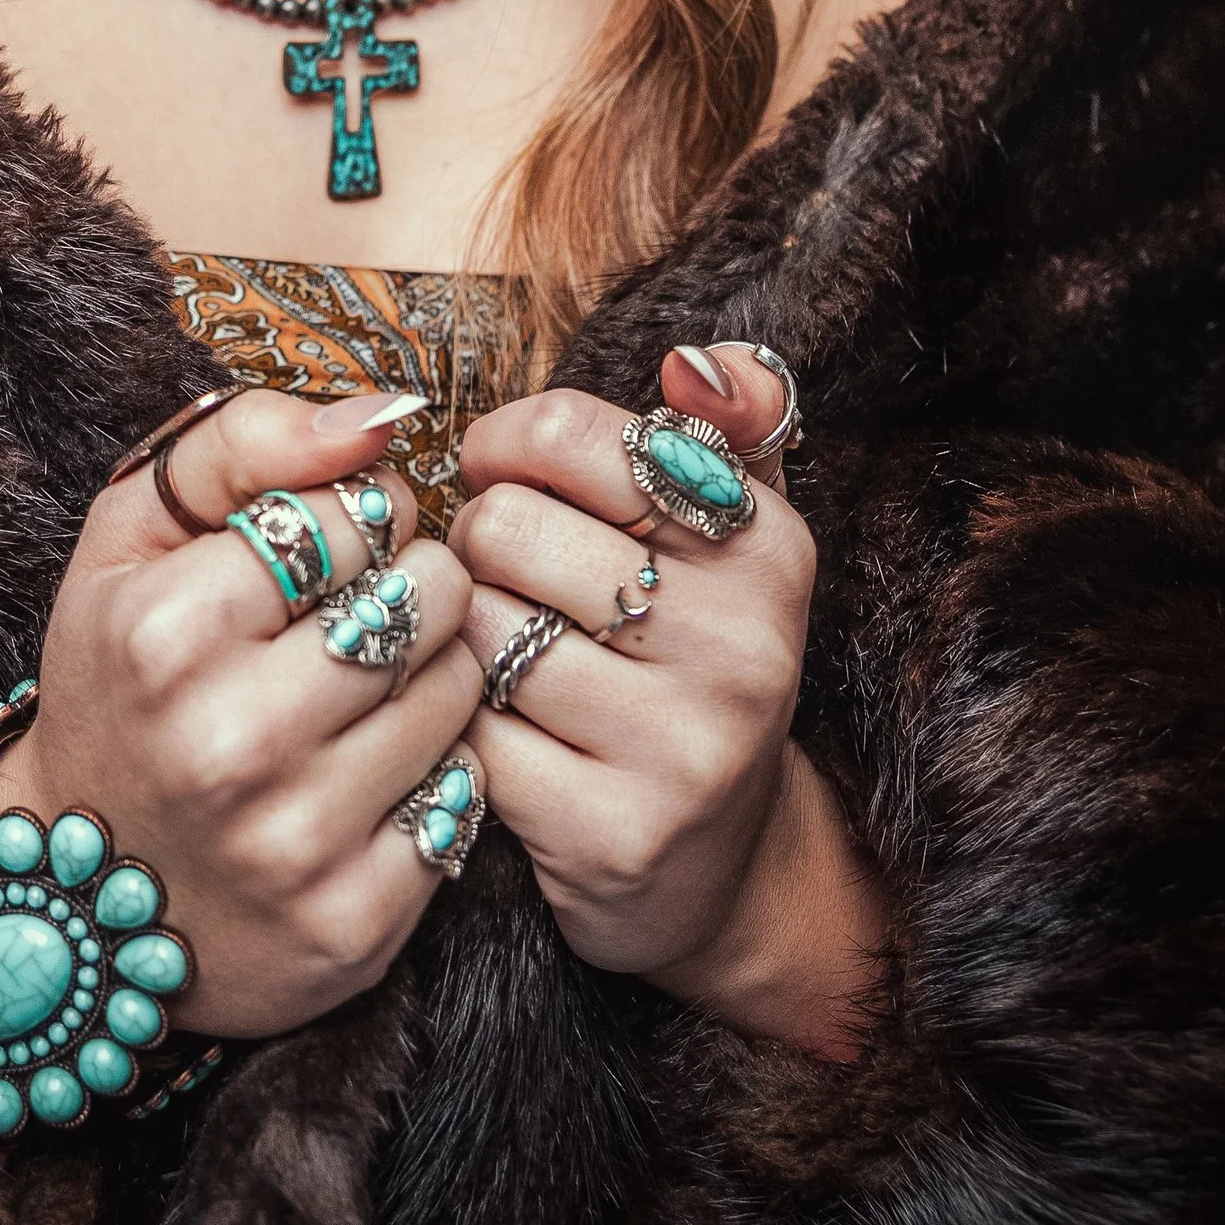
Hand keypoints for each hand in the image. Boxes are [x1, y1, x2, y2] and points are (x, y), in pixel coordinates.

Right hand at [0, 387, 485, 1039]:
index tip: (326, 550)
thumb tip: (382, 414)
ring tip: (366, 690)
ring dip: (432, 673)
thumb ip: (244, 443)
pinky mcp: (353, 923)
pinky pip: (466, 796)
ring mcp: (295, 842)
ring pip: (458, 690)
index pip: (356, 514)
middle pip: (427, 595)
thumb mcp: (130, 539)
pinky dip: (436, 772)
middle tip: (358, 614)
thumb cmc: (120, 685)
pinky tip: (373, 775)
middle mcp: (230, 741)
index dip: (357, 517)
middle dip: (410, 586)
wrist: (80, 900)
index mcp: (166, 631)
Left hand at [450, 345, 884, 1056]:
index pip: (571, 435)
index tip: (500, 471)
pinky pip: (471, 738)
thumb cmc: (691, 659)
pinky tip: (500, 732)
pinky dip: (460, 728)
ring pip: (480, 631)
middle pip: (506, 528)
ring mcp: (683, 747)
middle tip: (504, 575)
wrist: (721, 865)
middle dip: (479, 545)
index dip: (504, 445)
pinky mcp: (615, 835)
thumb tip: (695, 360)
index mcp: (764, 545)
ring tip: (503, 648)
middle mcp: (742, 644)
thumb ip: (721, 426)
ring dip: (464, 636)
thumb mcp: (731, 535)